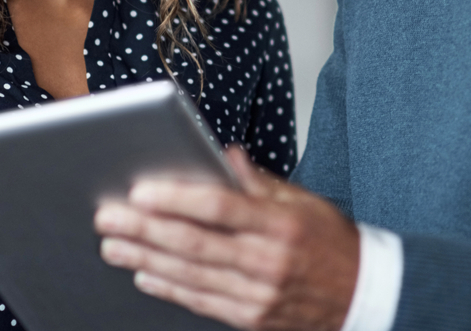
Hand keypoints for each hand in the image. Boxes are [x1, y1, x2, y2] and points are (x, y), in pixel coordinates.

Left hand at [95, 146, 359, 330]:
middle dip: (145, 228)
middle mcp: (267, 260)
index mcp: (281, 223)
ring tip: (113, 244)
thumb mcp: (304, 201)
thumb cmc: (331, 243)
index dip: (177, 198)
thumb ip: (259, 181)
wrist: (361, 297)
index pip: (220, 206)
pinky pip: (201, 302)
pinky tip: (144, 273)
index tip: (141, 190)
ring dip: (145, 258)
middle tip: (108, 215)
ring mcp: (257, 295)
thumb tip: (224, 155)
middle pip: (194, 243)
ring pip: (190, 275)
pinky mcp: (251, 318)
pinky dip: (169, 287)